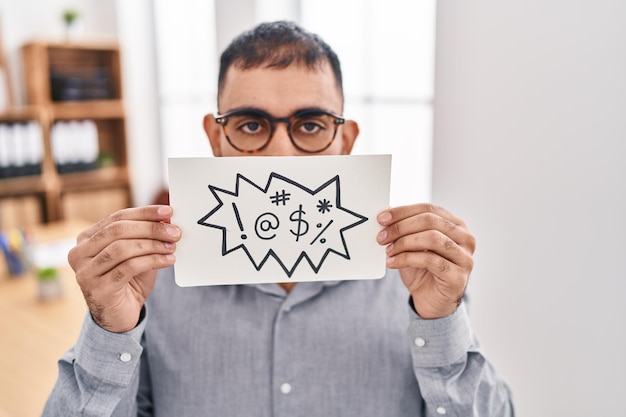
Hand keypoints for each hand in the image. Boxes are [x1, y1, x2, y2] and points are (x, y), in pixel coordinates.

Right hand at [68, 205, 180, 332]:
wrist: (119, 316)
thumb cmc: (128, 281)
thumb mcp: (136, 253)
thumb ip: (145, 235)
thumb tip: (166, 218)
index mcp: (86, 239)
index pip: (117, 217)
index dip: (144, 213)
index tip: (168, 211)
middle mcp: (79, 253)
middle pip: (118, 230)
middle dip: (150, 228)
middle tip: (174, 231)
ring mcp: (85, 272)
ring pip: (122, 248)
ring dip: (152, 245)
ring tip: (172, 247)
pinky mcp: (98, 289)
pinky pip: (128, 267)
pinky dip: (152, 260)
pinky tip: (168, 260)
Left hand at [377, 204, 475, 318]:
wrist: (430, 300)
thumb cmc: (422, 269)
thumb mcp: (412, 244)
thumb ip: (405, 229)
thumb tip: (385, 215)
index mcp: (456, 225)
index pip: (429, 209)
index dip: (403, 212)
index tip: (381, 218)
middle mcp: (465, 238)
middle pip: (430, 221)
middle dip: (401, 227)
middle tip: (381, 236)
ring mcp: (465, 257)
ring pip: (432, 238)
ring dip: (404, 242)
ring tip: (388, 250)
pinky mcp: (458, 276)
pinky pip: (430, 260)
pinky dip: (406, 259)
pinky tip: (392, 262)